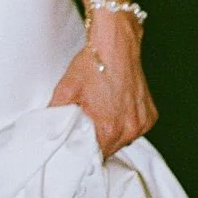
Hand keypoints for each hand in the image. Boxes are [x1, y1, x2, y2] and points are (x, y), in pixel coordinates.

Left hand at [49, 13, 155, 158]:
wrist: (115, 43)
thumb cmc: (93, 64)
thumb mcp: (66, 88)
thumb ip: (55, 113)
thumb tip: (47, 127)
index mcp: (108, 127)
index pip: (95, 155)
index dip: (85, 150)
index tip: (80, 142)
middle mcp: (129, 128)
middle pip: (110, 149)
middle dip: (99, 140)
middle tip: (90, 122)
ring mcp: (142, 121)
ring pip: (124, 139)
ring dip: (114, 131)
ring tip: (104, 112)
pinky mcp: (150, 114)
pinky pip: (136, 128)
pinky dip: (127, 122)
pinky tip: (118, 107)